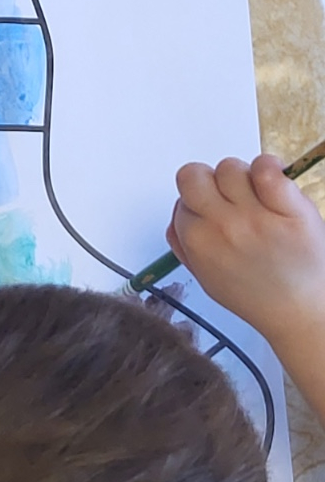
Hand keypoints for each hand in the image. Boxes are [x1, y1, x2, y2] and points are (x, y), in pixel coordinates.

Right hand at [166, 154, 324, 345]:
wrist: (302, 313)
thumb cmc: (258, 296)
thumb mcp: (207, 278)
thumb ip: (184, 245)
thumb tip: (179, 215)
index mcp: (197, 242)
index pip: (182, 198)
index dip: (200, 203)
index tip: (215, 213)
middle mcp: (223, 227)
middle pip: (194, 175)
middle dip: (209, 182)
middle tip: (228, 198)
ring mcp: (256, 217)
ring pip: (230, 168)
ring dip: (242, 178)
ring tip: (257, 198)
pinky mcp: (289, 210)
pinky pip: (267, 168)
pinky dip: (269, 168)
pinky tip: (272, 183)